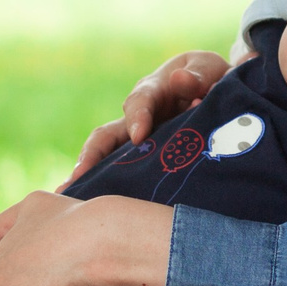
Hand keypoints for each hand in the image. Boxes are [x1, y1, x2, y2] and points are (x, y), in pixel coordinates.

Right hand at [64, 50, 229, 185]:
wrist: (213, 93)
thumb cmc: (207, 78)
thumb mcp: (206, 68)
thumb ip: (197, 74)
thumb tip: (180, 79)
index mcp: (151, 93)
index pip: (138, 103)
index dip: (137, 117)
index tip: (139, 135)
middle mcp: (135, 120)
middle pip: (105, 137)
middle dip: (91, 156)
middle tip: (78, 177)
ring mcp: (137, 145)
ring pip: (109, 161)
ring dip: (92, 179)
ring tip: (72, 199)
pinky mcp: (145, 164)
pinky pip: (125, 178)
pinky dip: (112, 193)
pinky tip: (103, 217)